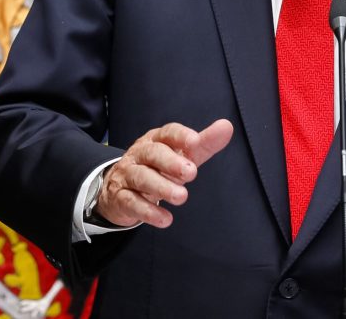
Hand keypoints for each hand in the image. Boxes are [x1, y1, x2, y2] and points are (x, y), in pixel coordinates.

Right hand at [96, 119, 232, 227]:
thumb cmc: (157, 167)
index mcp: (156, 140)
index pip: (168, 133)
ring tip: (182, 197)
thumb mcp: (181, 155)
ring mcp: (128, 175)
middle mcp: (140, 154)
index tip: (196, 142)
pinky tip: (165, 219)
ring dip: (162, 187)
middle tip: (191, 173)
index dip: (181, 136)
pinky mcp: (120, 198)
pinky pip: (131, 202)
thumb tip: (226, 127)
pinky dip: (148, 212)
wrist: (119, 188)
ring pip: (141, 177)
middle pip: (153, 153)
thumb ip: (203, 144)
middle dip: (171, 162)